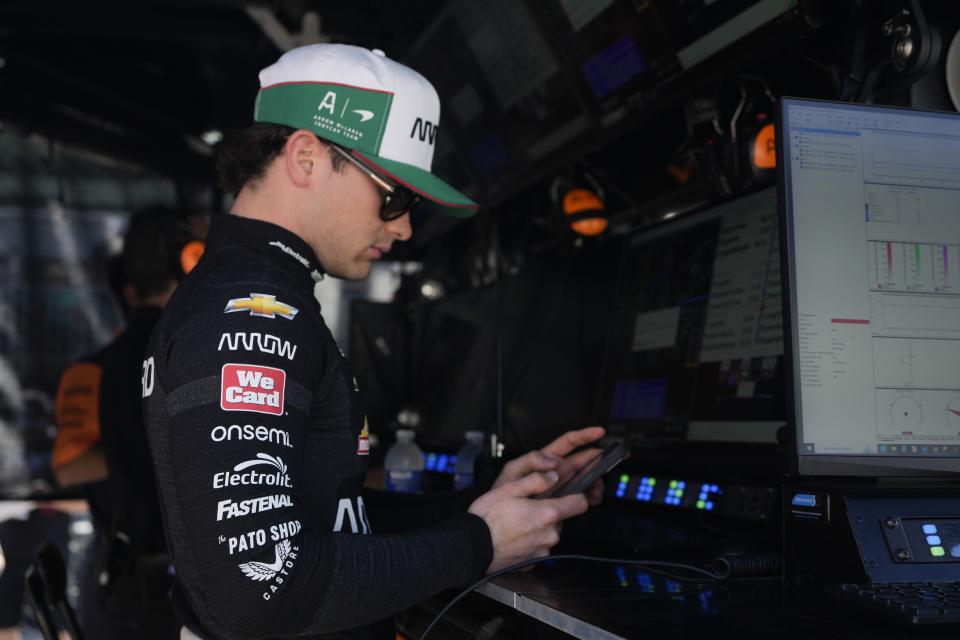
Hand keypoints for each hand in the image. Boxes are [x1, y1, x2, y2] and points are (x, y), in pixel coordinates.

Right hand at [468, 471, 587, 572]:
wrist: (472, 547)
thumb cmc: (487, 518)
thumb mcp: (509, 488)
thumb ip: (536, 480)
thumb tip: (553, 475)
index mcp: (547, 514)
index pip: (580, 504)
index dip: (576, 496)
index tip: (570, 492)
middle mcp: (549, 534)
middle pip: (562, 519)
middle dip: (550, 512)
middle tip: (529, 506)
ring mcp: (542, 550)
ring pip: (549, 533)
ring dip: (540, 526)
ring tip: (518, 522)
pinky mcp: (534, 561)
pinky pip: (539, 546)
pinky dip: (531, 540)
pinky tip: (515, 535)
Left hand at [492, 426, 605, 505]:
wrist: (502, 520)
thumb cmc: (503, 493)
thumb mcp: (513, 471)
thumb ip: (532, 461)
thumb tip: (554, 461)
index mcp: (546, 459)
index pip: (568, 442)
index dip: (584, 435)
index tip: (599, 432)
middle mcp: (556, 471)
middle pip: (583, 461)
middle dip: (598, 461)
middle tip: (609, 463)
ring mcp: (561, 487)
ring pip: (586, 479)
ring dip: (595, 482)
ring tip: (596, 489)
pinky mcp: (563, 502)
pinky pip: (581, 497)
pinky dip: (590, 497)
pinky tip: (591, 499)